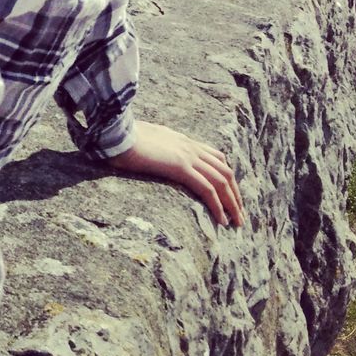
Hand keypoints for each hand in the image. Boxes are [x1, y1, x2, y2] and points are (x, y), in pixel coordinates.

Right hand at [104, 118, 244, 226]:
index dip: (226, 177)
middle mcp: (189, 146)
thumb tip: (149, 152)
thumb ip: (154, 146)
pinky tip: (221, 220)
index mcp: (181, 140)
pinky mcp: (180, 167)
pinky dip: (218, 206)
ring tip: (236, 222)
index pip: (215, 157)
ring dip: (232, 204)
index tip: (230, 194)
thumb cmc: (120, 138)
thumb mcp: (143, 139)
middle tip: (240, 215)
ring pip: (221, 181)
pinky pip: (207, 189)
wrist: (114, 133)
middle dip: (235, 194)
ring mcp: (187, 156)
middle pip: (225, 171)